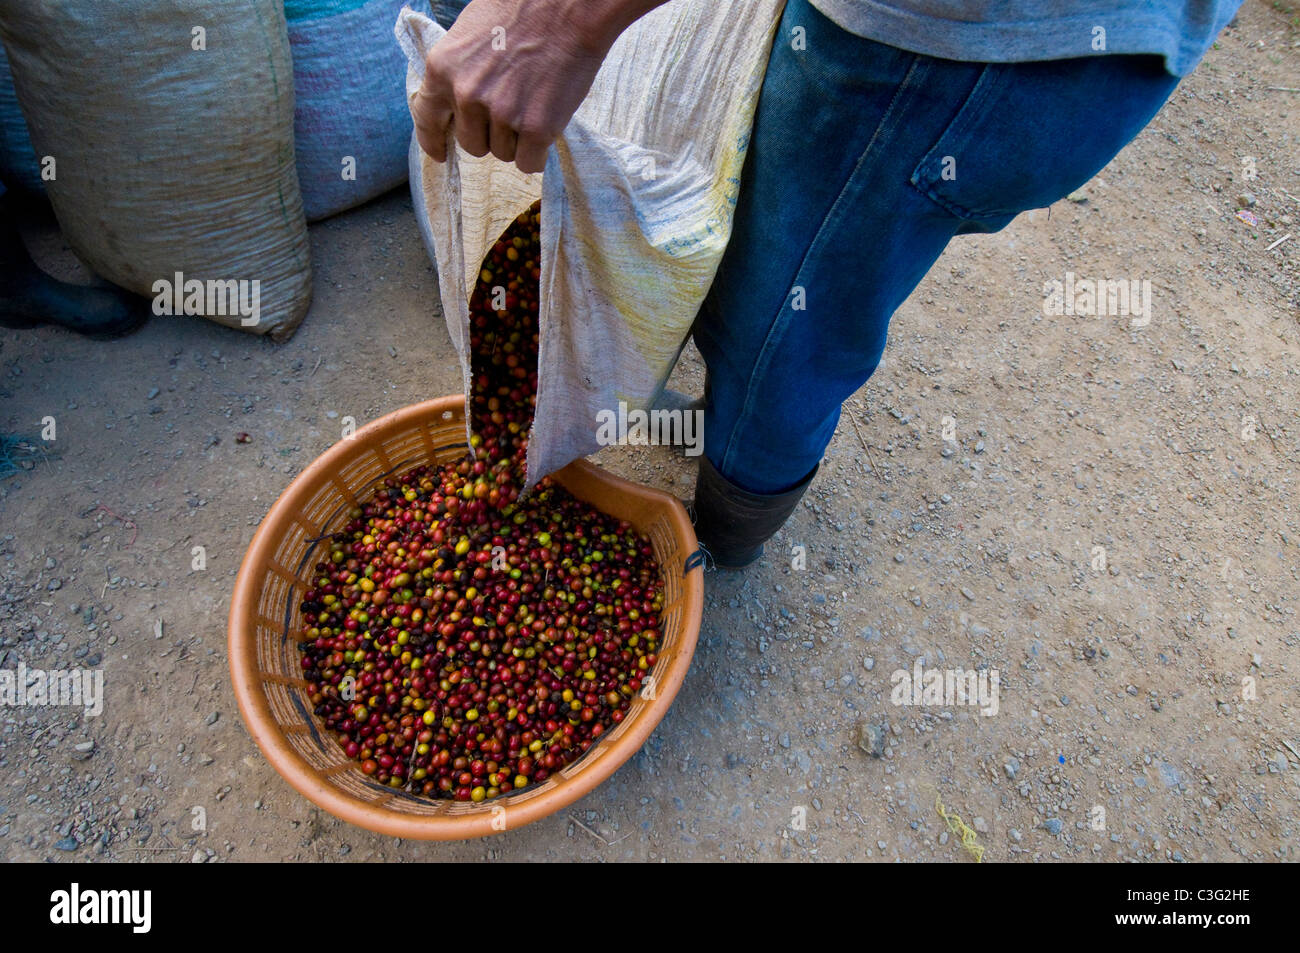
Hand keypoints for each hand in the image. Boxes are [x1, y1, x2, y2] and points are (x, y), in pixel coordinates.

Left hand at [412, 0, 665, 173]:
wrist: (569, 5)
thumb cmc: (522, 10)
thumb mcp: (470, 34)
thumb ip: (459, 72)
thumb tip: (458, 106)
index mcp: (443, 69)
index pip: (427, 120)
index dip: (434, 142)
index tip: (440, 154)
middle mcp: (466, 95)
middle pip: (471, 144)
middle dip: (490, 134)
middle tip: (513, 108)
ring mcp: (501, 114)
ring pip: (503, 153)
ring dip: (517, 140)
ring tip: (534, 104)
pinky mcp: (535, 129)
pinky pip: (528, 163)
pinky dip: (537, 153)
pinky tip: (547, 126)